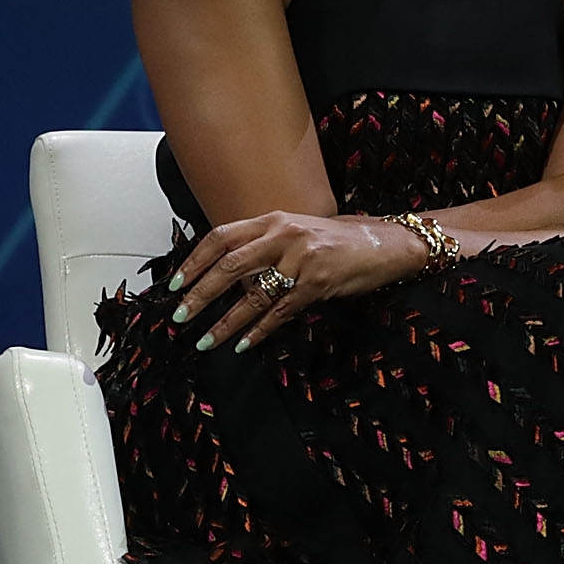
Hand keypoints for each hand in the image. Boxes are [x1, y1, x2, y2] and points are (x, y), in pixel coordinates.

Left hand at [169, 211, 428, 352]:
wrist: (387, 243)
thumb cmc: (342, 240)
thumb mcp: (299, 231)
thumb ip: (265, 245)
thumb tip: (229, 273)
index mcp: (274, 220)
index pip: (221, 237)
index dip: (194, 261)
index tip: (175, 283)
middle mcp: (284, 236)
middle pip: (229, 266)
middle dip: (199, 293)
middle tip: (180, 314)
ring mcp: (301, 260)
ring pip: (252, 295)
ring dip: (226, 322)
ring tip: (206, 341)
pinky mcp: (317, 283)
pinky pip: (280, 311)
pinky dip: (259, 330)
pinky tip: (245, 343)